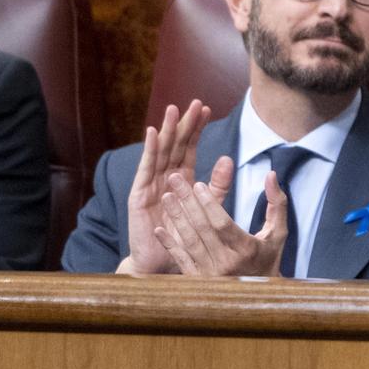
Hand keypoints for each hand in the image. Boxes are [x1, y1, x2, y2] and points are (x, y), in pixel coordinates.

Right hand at [119, 101, 227, 273]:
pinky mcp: (139, 196)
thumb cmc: (184, 239)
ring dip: (165, 130)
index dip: (196, 130)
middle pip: (175, 146)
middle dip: (184, 124)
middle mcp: (164, 179)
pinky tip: (151, 133)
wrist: (161, 266)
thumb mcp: (206, 209)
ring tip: (172, 109)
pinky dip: (148, 150)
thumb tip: (228, 158)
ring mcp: (150, 186)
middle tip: (194, 102)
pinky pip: (145, 169)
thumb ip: (217, 186)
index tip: (206, 109)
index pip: (188, 149)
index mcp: (180, 181)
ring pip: (160, 152)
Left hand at [154, 168, 289, 276]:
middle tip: (174, 180)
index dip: (209, 203)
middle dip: (187, 201)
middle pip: (202, 228)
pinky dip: (169, 244)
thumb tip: (271, 174)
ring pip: (189, 241)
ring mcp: (210, 273)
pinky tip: (159, 230)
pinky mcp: (199, 280)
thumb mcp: (278, 232)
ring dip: (176, 218)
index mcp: (246, 249)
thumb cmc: (268, 259)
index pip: (222, 223)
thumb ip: (276, 203)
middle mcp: (227, 262)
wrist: (258, 296)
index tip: (198, 184)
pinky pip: (181, 260)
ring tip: (166, 198)